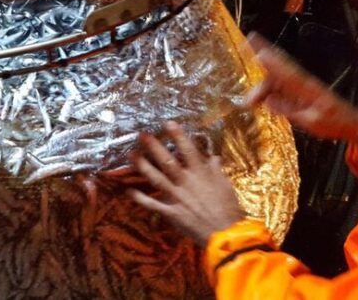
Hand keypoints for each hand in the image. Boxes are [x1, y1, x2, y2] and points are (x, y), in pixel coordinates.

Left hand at [127, 121, 245, 245]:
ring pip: (157, 179)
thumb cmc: (228, 208)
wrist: (225, 234)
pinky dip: (140, 198)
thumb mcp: (225, 185)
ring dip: (142, 167)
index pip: (189, 150)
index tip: (168, 123)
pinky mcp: (171, 213)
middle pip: (168, 162)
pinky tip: (129, 191)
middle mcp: (187, 182)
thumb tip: (213, 157)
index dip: (178, 136)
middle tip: (141, 135)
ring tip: (131, 155)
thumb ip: (216, 171)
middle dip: (154, 147)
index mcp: (201, 174)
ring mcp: (177, 197)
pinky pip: (152, 204)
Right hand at [244, 33, 357, 139]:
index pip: (283, 68)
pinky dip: (269, 89)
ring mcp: (302, 85)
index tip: (252, 40)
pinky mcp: (301, 90)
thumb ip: (289, 110)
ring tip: (252, 103)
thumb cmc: (335, 123)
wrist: (353, 123)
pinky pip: (281, 84)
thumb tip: (268, 100)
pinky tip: (262, 98)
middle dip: (259, 63)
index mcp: (306, 87)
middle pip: (276, 69)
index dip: (267, 56)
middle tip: (248, 90)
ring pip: (276, 78)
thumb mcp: (312, 122)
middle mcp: (302, 82)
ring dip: (262, 87)